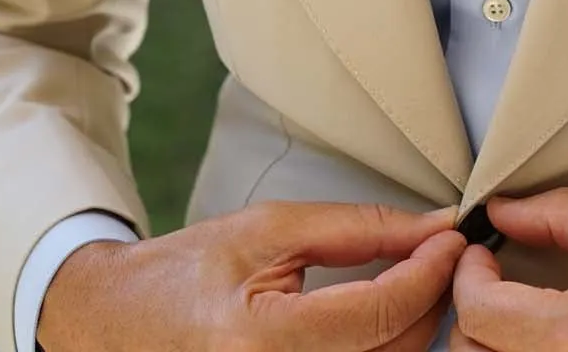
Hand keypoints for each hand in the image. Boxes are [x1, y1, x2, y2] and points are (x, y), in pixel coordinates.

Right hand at [36, 200, 465, 351]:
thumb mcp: (268, 231)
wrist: (113, 325)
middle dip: (432, 298)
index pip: (379, 313)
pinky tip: (385, 321)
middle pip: (394, 351)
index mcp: (259, 340)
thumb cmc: (183, 274)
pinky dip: (385, 351)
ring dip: (416, 329)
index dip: (430, 271)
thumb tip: (433, 227)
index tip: (454, 237)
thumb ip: (356, 229)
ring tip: (415, 283)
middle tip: (441, 254)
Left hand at [451, 188, 567, 351]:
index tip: (480, 254)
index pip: (479, 309)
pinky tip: (535, 338)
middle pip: (472, 351)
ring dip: (489, 341)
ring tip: (511, 310)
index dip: (467, 274)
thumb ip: (561, 215)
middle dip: (473, 309)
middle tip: (492, 279)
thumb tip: (503, 209)